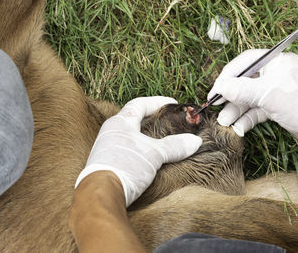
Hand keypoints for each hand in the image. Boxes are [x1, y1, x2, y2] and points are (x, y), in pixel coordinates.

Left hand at [75, 96, 202, 206]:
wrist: (102, 194)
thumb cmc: (126, 166)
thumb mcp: (155, 154)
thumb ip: (175, 146)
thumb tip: (195, 141)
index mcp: (120, 123)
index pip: (139, 104)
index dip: (157, 102)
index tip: (172, 103)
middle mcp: (110, 133)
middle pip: (133, 120)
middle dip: (151, 120)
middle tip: (168, 121)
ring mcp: (106, 149)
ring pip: (129, 136)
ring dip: (145, 137)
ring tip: (161, 141)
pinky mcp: (106, 165)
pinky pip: (126, 151)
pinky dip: (139, 151)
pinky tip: (148, 159)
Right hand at [208, 49, 297, 150]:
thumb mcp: (269, 95)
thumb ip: (242, 90)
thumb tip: (220, 87)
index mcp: (276, 62)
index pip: (245, 62)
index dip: (227, 75)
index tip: (215, 90)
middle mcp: (274, 74)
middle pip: (244, 82)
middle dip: (230, 96)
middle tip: (215, 107)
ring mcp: (275, 91)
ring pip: (249, 98)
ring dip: (236, 110)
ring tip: (223, 122)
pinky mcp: (276, 106)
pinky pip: (257, 110)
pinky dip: (247, 118)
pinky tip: (238, 128)